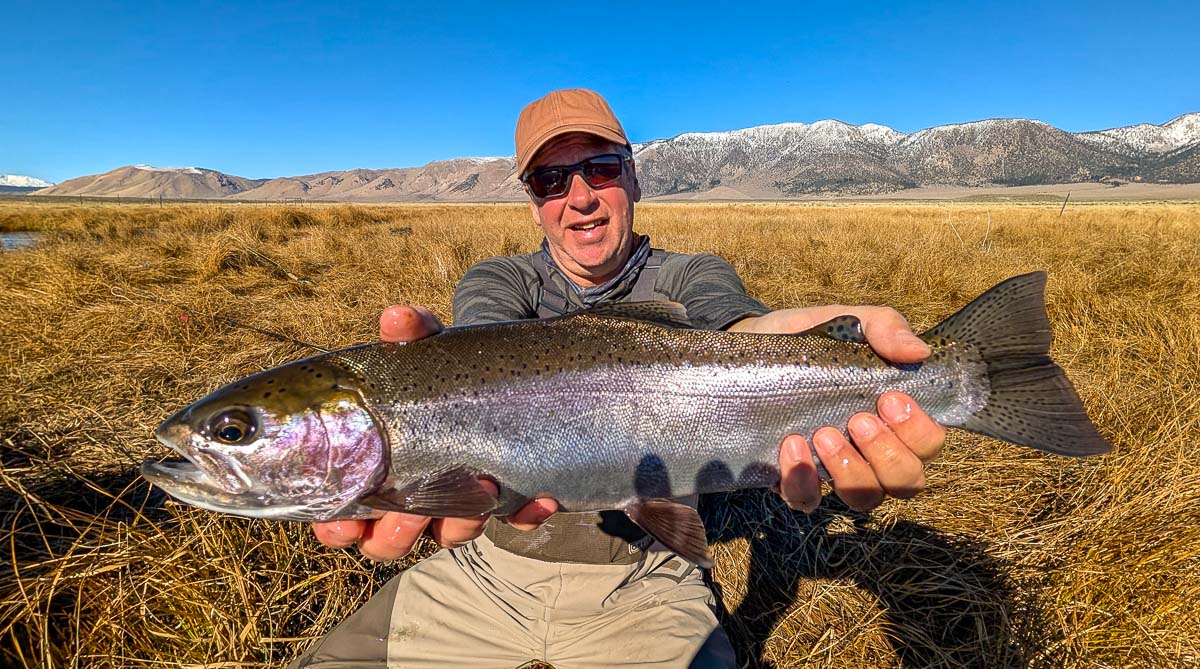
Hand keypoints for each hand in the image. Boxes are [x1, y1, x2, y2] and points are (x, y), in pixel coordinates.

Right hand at [311, 305, 558, 560]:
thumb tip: (397, 317)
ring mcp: (458, 501)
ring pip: (450, 534)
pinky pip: (515, 520)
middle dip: (397, 534)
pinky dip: (526, 514)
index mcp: (376, 468)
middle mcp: (412, 494)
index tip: (346, 523)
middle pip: (390, 538)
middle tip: (410, 514)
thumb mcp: (428, 349)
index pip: (343, 515)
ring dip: (460, 524)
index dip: (339, 526)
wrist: (499, 371)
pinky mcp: (506, 499)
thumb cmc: (443, 369)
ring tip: (479, 492)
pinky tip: (541, 496)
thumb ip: (412, 334)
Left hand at [731, 306, 947, 512]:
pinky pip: (807, 502)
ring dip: (851, 471)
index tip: (889, 398)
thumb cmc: (809, 339)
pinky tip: (791, 446)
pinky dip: (803, 482)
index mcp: (892, 417)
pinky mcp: (794, 479)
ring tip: (823, 434)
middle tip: (857, 420)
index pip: (929, 444)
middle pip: (907, 481)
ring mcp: (835, 470)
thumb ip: (884, 327)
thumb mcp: (846, 321)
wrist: (751, 347)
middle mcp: (871, 452)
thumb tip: (919, 352)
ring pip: (865, 498)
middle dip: (887, 454)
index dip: (919, 431)